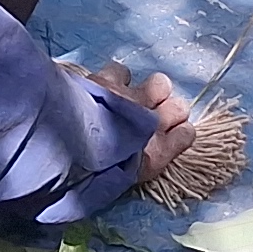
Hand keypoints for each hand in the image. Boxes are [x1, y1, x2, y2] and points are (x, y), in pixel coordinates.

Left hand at [90, 65, 196, 182]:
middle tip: (152, 116)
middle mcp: (152, 123)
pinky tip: (107, 86)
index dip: (179, 132)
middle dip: (170, 110)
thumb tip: (142, 156)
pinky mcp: (110, 81)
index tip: (170, 134)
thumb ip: (140, 163)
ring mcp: (133, 99)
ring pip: (160, 84)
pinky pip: (123, 72)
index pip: (186, 134)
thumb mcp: (124, 179)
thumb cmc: (92, 174)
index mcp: (156, 153)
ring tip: (134, 98)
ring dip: (149, 90)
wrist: (65, 148)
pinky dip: (116, 78)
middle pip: (180, 107)